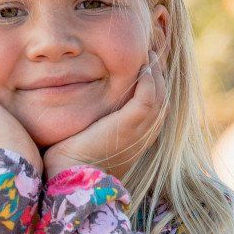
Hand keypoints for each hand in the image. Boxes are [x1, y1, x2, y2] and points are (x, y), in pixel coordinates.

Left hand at [42, 49, 164, 186]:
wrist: (71, 180)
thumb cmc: (72, 162)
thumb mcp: (90, 139)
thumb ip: (97, 123)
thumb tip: (85, 105)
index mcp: (138, 138)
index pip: (155, 106)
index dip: (154, 84)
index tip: (146, 66)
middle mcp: (144, 135)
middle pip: (162, 97)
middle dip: (159, 74)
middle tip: (152, 53)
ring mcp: (140, 131)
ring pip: (159, 95)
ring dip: (156, 72)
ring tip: (149, 55)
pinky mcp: (130, 126)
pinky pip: (148, 97)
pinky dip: (148, 81)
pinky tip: (142, 67)